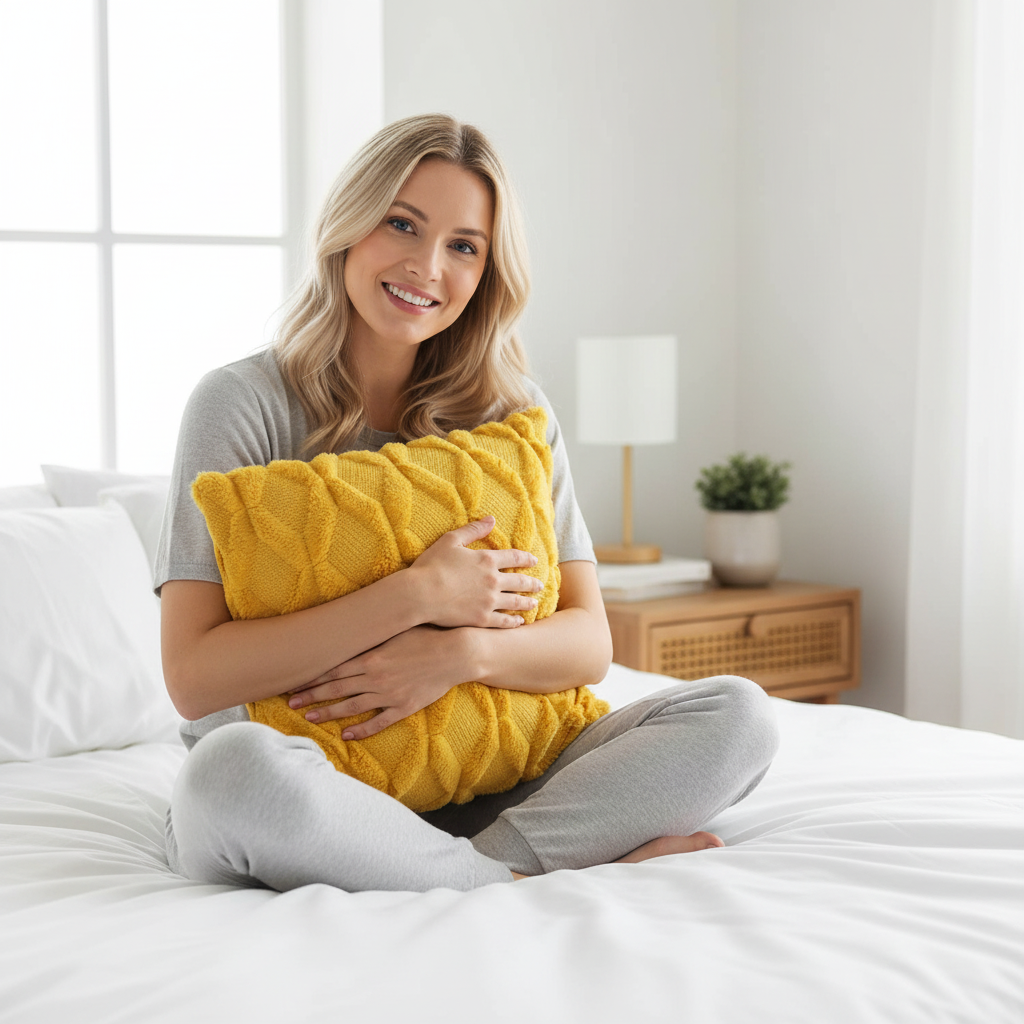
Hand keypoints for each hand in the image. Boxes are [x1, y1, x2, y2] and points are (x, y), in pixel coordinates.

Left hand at [285, 625, 476, 739]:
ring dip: (328, 713)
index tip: (293, 681)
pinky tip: (346, 734)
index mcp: (371, 656)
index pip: (333, 669)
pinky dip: (361, 729)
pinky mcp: (404, 707)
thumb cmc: (426, 636)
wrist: (456, 653)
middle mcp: (375, 677)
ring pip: (351, 706)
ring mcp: (389, 694)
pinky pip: (378, 722)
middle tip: (290, 702)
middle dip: (310, 695)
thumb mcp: (396, 629)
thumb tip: (350, 629)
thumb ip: (372, 633)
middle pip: (336, 688)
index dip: (311, 676)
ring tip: (309, 718)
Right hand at [407, 516, 543, 628]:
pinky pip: (503, 621)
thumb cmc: (432, 565)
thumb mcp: (451, 540)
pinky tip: (519, 622)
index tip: (534, 560)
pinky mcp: (482, 619)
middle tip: (540, 585)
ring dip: (527, 602)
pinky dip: (513, 622)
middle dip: (531, 583)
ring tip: (534, 603)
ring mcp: (489, 601)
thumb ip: (473, 530)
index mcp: (487, 560)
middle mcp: (493, 580)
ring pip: (515, 602)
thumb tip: (492, 519)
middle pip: (519, 581)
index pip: (514, 557)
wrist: (421, 594)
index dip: (526, 558)